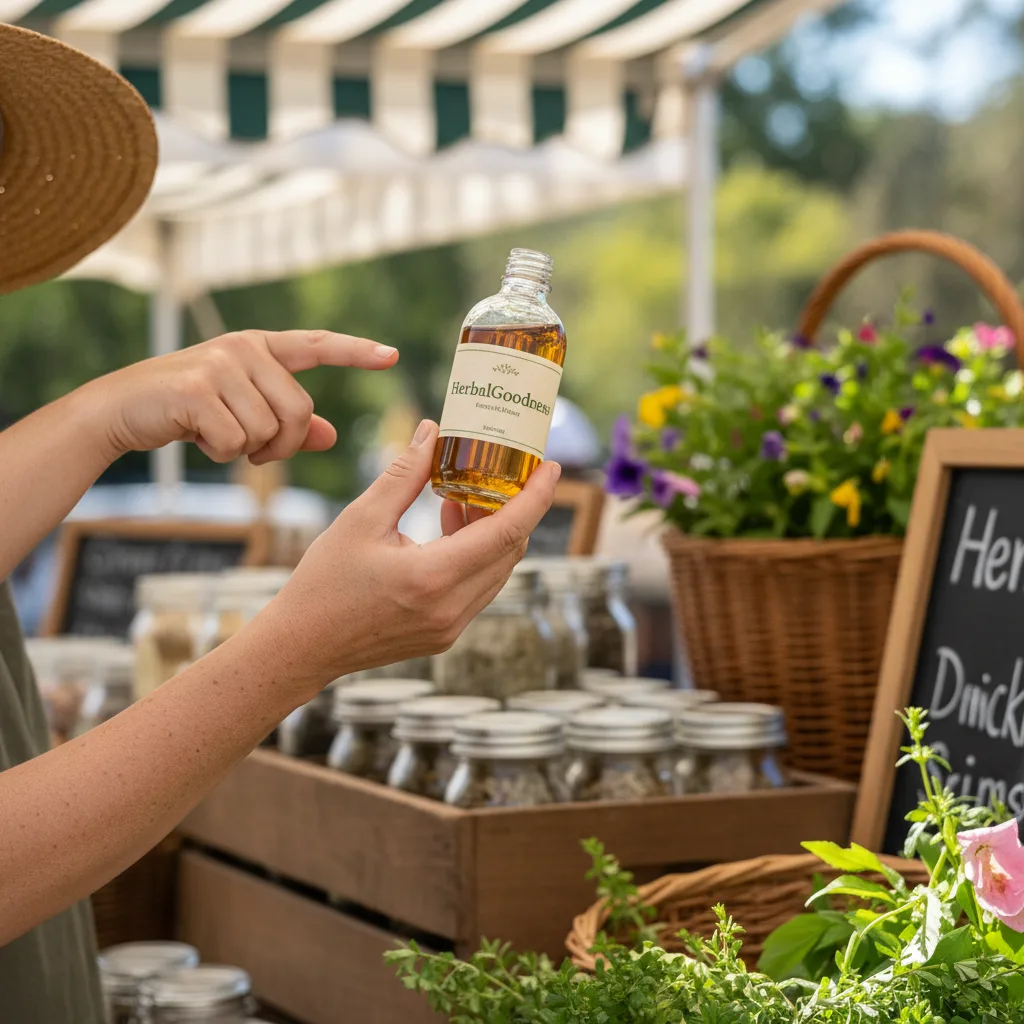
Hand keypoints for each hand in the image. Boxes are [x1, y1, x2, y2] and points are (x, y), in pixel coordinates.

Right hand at [85, 329, 397, 463]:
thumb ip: (288, 422)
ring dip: (247, 450)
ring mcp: (220, 364)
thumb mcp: (242, 410)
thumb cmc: (189, 410)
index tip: (391, 355)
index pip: (318, 346)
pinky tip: (198, 437)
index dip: (356, 352)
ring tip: (216, 435)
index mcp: (261, 348)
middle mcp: (244, 348)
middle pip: (299, 412)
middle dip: (281, 445)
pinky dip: (221, 454)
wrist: (121, 409)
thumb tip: (331, 435)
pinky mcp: (197, 389)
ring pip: (269, 431)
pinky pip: (236, 441)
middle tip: (252, 449)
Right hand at [256, 420, 559, 690]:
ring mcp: (451, 627)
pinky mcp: (444, 636)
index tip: (553, 467)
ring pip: (497, 570)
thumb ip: (404, 475)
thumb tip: (433, 433)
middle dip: (515, 508)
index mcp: (433, 577)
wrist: (302, 647)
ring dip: (493, 531)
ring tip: (464, 495)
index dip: (536, 497)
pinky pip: (478, 588)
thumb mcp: (360, 519)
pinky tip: (449, 526)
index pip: (508, 531)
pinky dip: (476, 555)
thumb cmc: (324, 582)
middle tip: (503, 471)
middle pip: (510, 550)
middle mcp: (451, 607)